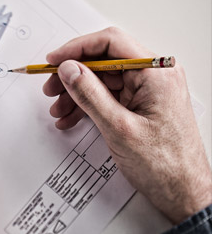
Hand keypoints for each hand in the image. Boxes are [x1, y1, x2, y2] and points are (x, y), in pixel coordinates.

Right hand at [43, 27, 211, 223]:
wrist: (181, 191)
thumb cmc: (164, 164)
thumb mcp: (118, 127)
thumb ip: (90, 95)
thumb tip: (69, 70)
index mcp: (156, 73)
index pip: (111, 43)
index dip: (77, 48)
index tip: (54, 60)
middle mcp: (154, 76)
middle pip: (104, 63)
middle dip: (73, 76)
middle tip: (51, 87)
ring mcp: (148, 91)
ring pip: (103, 81)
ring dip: (77, 94)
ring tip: (59, 109)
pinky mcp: (141, 105)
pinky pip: (109, 97)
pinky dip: (88, 106)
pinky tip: (72, 118)